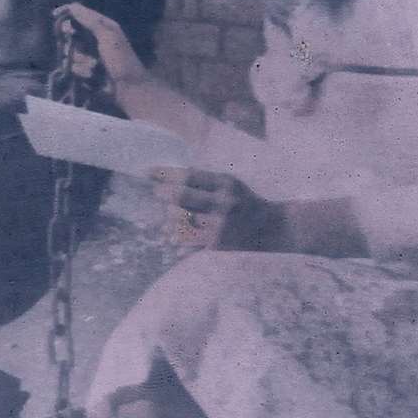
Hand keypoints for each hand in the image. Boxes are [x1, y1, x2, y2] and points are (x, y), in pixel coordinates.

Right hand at [55, 3, 149, 92]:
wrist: (127, 87)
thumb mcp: (108, 36)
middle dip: (70, 38)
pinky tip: (92, 76)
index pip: (79, 13)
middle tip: (72, 38)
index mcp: (101, 26)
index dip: (66, 12)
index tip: (55, 15)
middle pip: (69, 32)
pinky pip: (71, 67)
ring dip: (80, 59)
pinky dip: (81, 71)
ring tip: (94, 65)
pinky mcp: (83, 70)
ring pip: (68, 51)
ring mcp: (86, 55)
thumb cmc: (121, 59)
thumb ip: (90, 20)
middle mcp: (92, 38)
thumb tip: (73, 7)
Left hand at [151, 166, 274, 249]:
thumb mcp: (230, 182)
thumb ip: (204, 179)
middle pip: (181, 196)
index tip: (147, 172)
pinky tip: (171, 237)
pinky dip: (176, 239)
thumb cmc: (244, 200)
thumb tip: (169, 176)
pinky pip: (187, 242)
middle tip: (157, 193)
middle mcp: (222, 203)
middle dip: (163, 193)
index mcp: (225, 184)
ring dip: (168, 219)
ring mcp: (219, 225)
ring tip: (167, 218)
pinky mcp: (216, 244)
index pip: (188, 176)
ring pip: (179, 220)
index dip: (164, 174)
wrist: (270, 228)